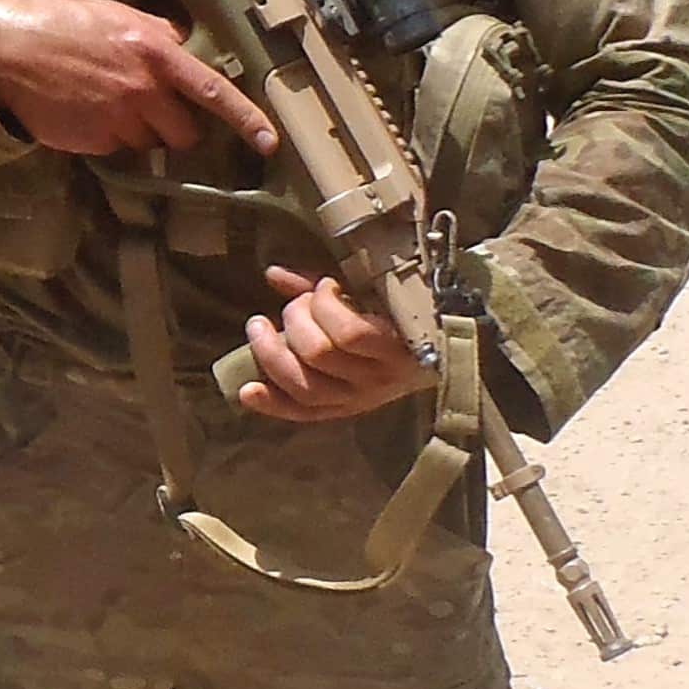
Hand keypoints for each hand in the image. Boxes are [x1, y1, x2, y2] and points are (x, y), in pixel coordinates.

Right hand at [0, 0, 277, 157]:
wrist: (3, 52)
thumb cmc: (58, 23)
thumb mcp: (116, 14)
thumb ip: (156, 35)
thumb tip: (181, 48)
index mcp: (155, 52)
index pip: (213, 92)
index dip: (246, 119)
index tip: (270, 142)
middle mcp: (143, 91)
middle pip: (184, 132)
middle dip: (173, 125)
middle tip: (147, 105)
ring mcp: (118, 122)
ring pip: (149, 142)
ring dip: (138, 130)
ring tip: (105, 100)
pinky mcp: (94, 144)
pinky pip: (117, 148)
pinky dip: (107, 136)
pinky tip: (84, 110)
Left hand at [237, 266, 436, 422]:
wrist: (441, 360)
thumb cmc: (399, 315)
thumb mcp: (371, 291)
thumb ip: (322, 283)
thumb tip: (273, 273)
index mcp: (394, 343)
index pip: (350, 332)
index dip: (325, 304)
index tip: (326, 285)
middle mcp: (378, 379)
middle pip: (319, 354)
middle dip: (296, 320)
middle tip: (294, 304)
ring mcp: (360, 400)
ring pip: (307, 386)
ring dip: (272, 354)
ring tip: (257, 327)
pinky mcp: (345, 413)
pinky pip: (305, 414)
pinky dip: (273, 404)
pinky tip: (247, 391)